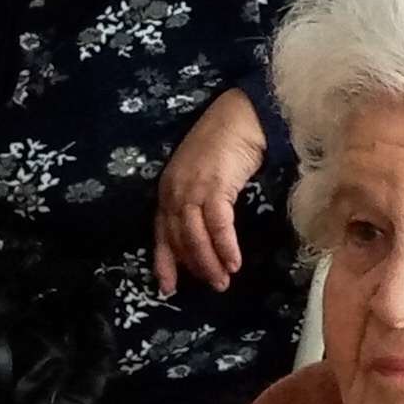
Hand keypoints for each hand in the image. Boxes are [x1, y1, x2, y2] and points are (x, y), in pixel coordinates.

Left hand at [154, 89, 266, 295]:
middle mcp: (174, 191)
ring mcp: (192, 188)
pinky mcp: (214, 186)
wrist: (241, 115)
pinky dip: (225, 246)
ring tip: (223, 281)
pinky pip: (217, 224)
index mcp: (168, 189)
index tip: (168, 288)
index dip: (165, 261)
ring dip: (209, 262)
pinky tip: (234, 262)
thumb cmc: (226, 142)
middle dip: (194, 266)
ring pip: (195, 236)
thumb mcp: (204, 175)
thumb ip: (198, 200)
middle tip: (213, 286)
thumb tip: (206, 235)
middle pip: (179, 238)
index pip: (162, 233)